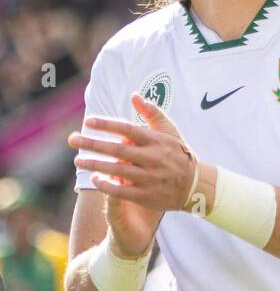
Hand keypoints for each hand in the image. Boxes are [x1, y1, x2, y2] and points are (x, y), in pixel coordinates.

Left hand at [69, 93, 199, 239]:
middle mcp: (153, 158)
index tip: (89, 121)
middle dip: (93, 144)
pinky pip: (122, 191)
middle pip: (118, 150)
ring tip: (78, 160)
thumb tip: (135, 95)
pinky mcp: (147, 195)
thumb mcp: (170, 132)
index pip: (128, 130)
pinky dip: (106, 185)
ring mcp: (150, 178)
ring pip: (117, 170)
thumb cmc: (178, 155)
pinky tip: (94, 179)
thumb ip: (152, 113)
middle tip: (72, 139)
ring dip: (95, 164)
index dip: (108, 125)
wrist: (196, 186)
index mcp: (156, 141)